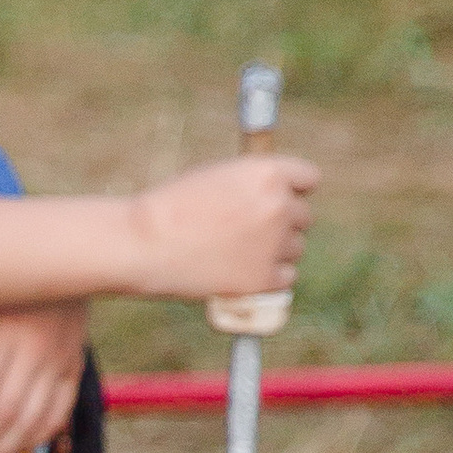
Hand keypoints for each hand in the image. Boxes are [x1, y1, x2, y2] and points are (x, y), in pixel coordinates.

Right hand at [127, 154, 316, 302]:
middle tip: (248, 230)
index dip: (292, 189)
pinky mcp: (263, 278)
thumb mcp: (215, 176)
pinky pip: (286, 277)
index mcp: (268, 173)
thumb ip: (251, 183)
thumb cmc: (171, 206)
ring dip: (274, 251)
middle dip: (280, 222)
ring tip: (235, 252)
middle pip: (303, 216)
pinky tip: (241, 271)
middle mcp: (279, 206)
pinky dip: (268, 277)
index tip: (280, 198)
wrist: (144, 243)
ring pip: (295, 248)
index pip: (309, 179)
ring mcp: (273, 244)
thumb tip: (277, 195)